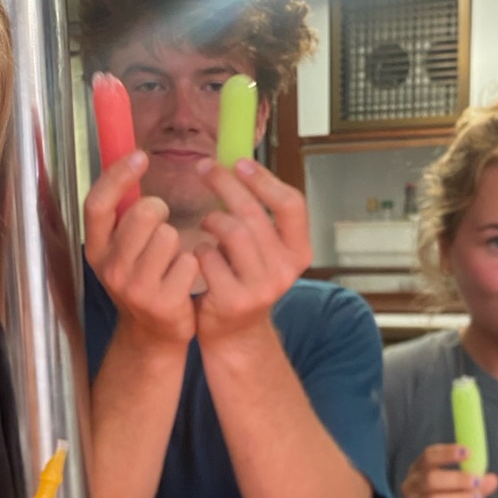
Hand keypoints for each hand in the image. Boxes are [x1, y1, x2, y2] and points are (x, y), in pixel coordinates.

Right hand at [84, 152, 199, 345]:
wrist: (152, 334)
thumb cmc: (142, 278)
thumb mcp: (122, 248)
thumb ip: (123, 212)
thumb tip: (131, 156)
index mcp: (96, 248)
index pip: (98, 204)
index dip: (117, 176)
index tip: (140, 156)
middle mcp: (110, 268)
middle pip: (142, 214)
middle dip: (160, 210)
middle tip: (162, 222)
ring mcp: (135, 288)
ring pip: (169, 236)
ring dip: (177, 242)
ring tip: (171, 259)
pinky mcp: (163, 303)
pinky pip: (189, 261)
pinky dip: (192, 264)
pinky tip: (183, 279)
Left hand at [191, 158, 312, 346]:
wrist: (234, 334)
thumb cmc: (244, 280)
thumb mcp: (264, 251)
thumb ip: (259, 217)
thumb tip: (236, 164)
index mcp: (299, 252)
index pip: (291, 204)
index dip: (265, 180)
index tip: (240, 163)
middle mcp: (286, 271)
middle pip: (254, 213)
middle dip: (226, 184)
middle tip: (205, 169)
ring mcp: (261, 288)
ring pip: (232, 232)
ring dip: (212, 219)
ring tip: (205, 221)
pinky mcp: (233, 300)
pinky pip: (209, 257)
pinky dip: (199, 250)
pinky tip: (199, 254)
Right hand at [400, 443, 497, 497]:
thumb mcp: (455, 488)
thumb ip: (473, 482)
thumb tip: (493, 479)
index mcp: (419, 469)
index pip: (429, 456)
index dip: (447, 453)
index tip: (468, 452)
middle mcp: (413, 486)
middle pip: (430, 480)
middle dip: (456, 479)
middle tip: (476, 481)